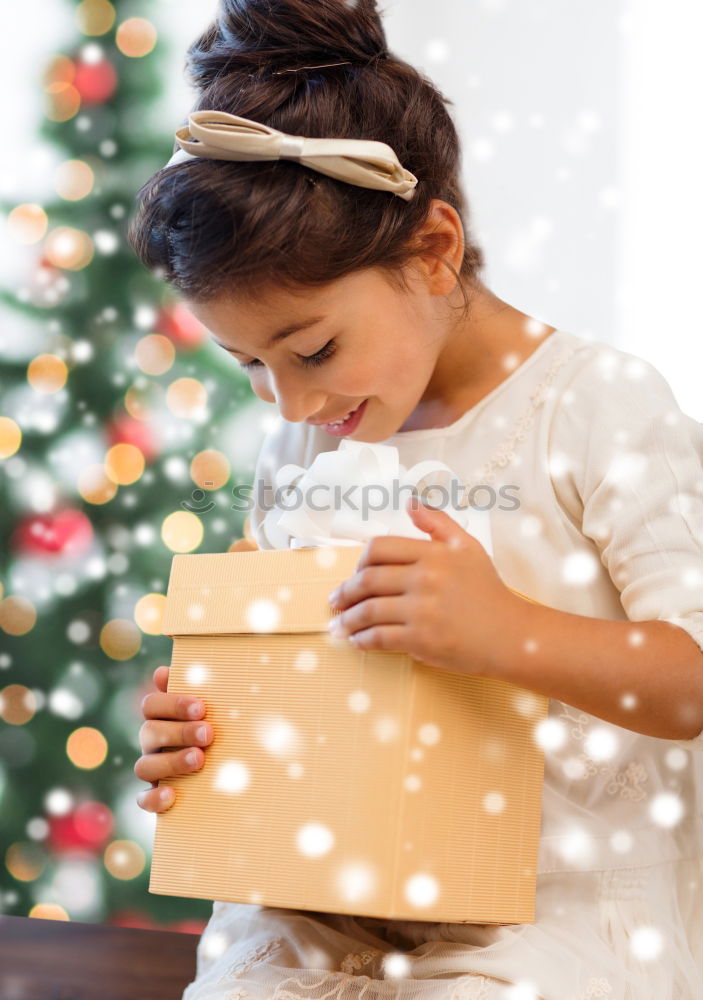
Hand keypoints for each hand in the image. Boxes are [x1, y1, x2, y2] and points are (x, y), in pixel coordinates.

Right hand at [134, 665, 213, 812]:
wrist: (229, 774)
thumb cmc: (219, 730)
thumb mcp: (213, 710)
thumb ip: (198, 689)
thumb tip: (164, 671)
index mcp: (162, 717)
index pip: (151, 705)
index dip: (172, 704)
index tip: (200, 707)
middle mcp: (152, 742)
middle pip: (149, 732)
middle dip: (179, 732)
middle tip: (208, 733)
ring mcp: (152, 769)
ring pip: (144, 766)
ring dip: (171, 761)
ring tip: (200, 760)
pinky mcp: (154, 797)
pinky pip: (143, 799)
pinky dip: (154, 799)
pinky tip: (173, 794)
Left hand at [326, 497, 525, 677]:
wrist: (511, 634)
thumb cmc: (488, 591)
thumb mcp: (468, 547)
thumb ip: (438, 523)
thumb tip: (411, 501)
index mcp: (433, 553)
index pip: (379, 548)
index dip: (359, 561)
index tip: (355, 574)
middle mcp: (425, 578)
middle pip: (367, 580)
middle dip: (344, 593)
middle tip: (335, 601)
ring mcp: (422, 610)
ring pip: (369, 611)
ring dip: (347, 619)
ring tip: (338, 625)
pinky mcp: (422, 639)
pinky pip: (379, 637)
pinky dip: (362, 640)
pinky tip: (357, 641)